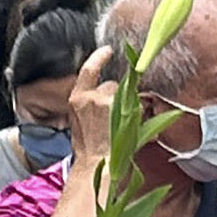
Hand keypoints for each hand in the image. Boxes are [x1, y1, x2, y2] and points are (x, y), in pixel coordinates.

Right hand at [59, 50, 125, 198]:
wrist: (96, 165)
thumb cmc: (89, 149)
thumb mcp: (81, 123)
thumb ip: (90, 107)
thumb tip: (106, 98)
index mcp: (77, 99)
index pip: (88, 70)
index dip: (99, 58)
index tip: (108, 51)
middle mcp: (89, 98)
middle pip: (112, 85)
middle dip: (118, 98)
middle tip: (118, 119)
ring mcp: (105, 103)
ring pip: (126, 96)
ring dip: (128, 108)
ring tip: (123, 128)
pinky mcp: (121, 111)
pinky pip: (136, 106)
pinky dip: (139, 115)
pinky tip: (135, 128)